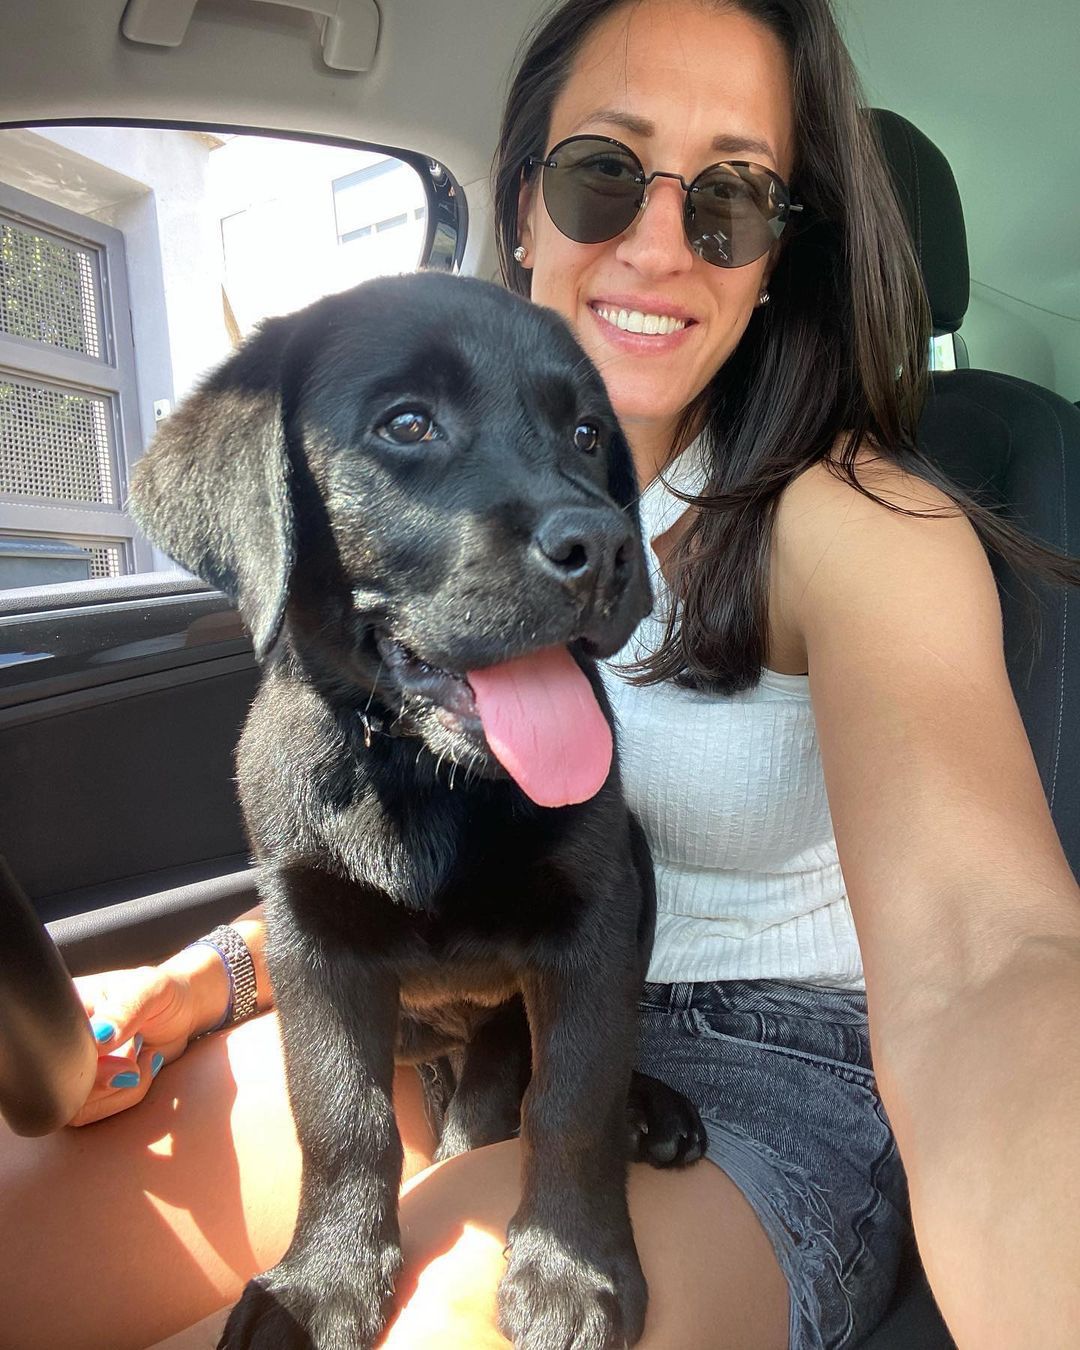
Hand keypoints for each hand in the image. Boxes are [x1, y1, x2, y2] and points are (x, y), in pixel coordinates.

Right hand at [68, 957, 212, 1126]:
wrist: (184, 1013)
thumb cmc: (165, 993)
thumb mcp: (150, 989)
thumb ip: (125, 1010)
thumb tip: (99, 1036)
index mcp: (67, 1008)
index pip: (54, 1044)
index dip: (83, 1054)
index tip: (116, 1042)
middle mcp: (64, 1043)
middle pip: (60, 1082)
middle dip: (105, 1075)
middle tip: (137, 1051)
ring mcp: (75, 1069)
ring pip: (77, 1105)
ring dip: (120, 1087)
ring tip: (143, 1053)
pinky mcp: (91, 1091)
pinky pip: (97, 1112)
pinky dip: (128, 1094)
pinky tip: (146, 1065)